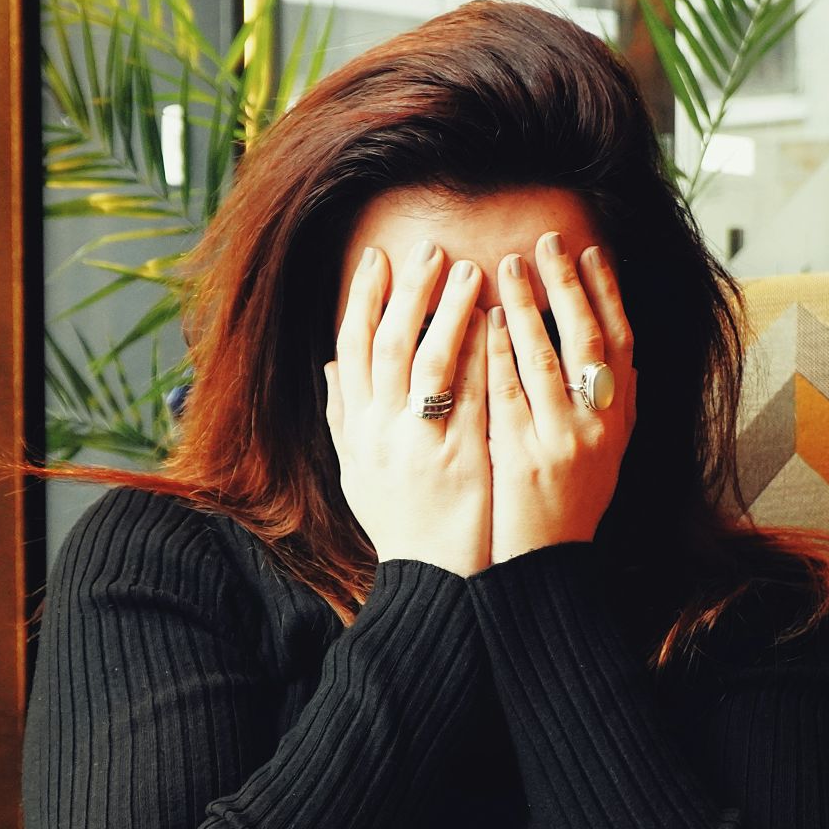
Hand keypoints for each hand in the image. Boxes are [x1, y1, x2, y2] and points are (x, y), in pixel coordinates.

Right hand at [325, 238, 492, 576]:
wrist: (433, 580)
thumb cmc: (400, 523)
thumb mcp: (357, 471)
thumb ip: (343, 417)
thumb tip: (331, 368)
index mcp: (357, 429)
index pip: (352, 348)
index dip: (364, 299)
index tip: (378, 258)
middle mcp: (381, 431)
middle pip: (389, 343)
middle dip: (408, 290)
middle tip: (429, 248)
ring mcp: (420, 443)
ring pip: (431, 360)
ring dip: (449, 310)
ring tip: (470, 270)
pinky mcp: (461, 457)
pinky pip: (470, 394)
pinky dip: (480, 353)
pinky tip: (497, 322)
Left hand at [484, 231, 637, 564]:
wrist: (545, 567)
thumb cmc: (568, 507)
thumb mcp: (603, 455)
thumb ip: (609, 406)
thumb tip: (623, 356)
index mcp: (619, 420)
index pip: (622, 342)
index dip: (608, 293)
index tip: (591, 252)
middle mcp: (599, 425)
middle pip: (590, 339)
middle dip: (567, 284)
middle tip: (547, 242)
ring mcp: (563, 440)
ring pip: (548, 358)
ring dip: (529, 306)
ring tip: (508, 265)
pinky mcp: (525, 456)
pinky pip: (509, 392)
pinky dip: (499, 351)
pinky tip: (485, 320)